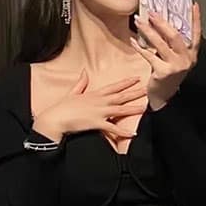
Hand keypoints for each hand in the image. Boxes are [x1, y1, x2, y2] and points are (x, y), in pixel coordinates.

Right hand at [32, 70, 146, 142]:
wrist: (57, 118)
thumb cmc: (63, 106)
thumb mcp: (73, 92)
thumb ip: (81, 82)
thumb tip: (84, 71)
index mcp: (95, 94)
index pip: (114, 87)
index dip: (126, 83)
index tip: (137, 78)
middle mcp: (100, 102)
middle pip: (121, 96)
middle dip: (135, 92)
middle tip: (148, 89)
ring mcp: (100, 112)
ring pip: (120, 110)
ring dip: (133, 109)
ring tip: (145, 108)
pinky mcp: (97, 123)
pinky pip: (113, 128)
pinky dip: (123, 132)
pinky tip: (133, 133)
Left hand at [130, 2, 201, 108]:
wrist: (164, 97)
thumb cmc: (169, 75)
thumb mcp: (176, 59)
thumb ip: (173, 46)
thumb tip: (161, 24)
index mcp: (191, 55)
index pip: (197, 34)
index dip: (196, 19)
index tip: (194, 5)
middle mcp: (186, 60)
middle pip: (175, 36)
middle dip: (162, 22)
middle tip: (152, 12)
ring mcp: (175, 66)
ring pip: (160, 44)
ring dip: (148, 31)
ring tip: (139, 21)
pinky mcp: (163, 72)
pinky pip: (149, 55)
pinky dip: (139, 47)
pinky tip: (133, 40)